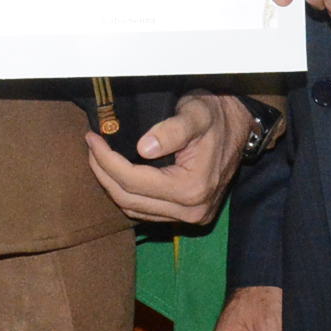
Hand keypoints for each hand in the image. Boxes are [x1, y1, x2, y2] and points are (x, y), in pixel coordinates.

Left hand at [85, 91, 252, 224]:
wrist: (238, 127)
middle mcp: (192, 210)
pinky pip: (146, 211)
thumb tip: (143, 147)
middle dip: (103, 173)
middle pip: (129, 199)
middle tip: (91, 147)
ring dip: (112, 185)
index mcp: (192, 188)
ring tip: (99, 158)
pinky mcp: (187, 215)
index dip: (106, 160)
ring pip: (134, 210)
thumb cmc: (215, 116)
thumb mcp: (196, 113)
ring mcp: (190, 217)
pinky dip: (128, 194)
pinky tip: (118, 172)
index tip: (92, 139)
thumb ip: (172, 130)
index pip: (133, 180)